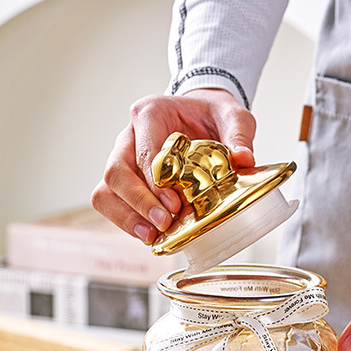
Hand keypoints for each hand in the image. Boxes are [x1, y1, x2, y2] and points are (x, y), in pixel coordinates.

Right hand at [91, 89, 256, 244]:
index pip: (143, 151)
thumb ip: (239, 134)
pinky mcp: (124, 179)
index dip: (155, 182)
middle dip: (138, 203)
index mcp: (150, 114)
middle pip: (116, 173)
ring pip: (106, 190)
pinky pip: (112, 201)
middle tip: (164, 223)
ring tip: (152, 236)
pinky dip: (127, 221)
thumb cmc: (211, 113)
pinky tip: (150, 235)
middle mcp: (129, 136)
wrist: (202, 113)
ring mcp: (122, 158)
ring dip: (126, 217)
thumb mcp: (233, 115)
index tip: (174, 204)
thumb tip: (243, 159)